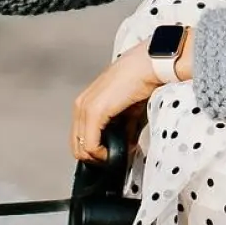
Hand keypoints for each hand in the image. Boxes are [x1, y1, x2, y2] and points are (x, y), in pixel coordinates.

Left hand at [71, 42, 163, 162]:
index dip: (96, 151)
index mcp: (86, 103)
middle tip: (116, 157)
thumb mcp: (128, 112)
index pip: (80, 137)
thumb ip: (123, 129)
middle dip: (97, 157)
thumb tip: (124, 147)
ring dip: (101, 156)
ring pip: (81, 148)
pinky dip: (103, 153)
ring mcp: (84, 108)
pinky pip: (90, 144)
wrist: (148, 67)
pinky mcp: (94, 112)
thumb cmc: (141, 83)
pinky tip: (118, 150)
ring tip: (120, 153)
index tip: (115, 153)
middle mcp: (80, 105)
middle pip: (77, 145)